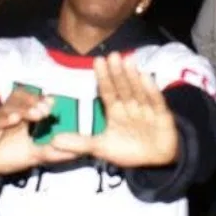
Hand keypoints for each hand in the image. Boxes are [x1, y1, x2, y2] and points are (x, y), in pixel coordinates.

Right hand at [0, 89, 79, 177]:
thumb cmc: (5, 155)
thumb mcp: (33, 155)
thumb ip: (53, 152)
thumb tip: (78, 153)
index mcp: (22, 116)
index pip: (32, 101)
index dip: (42, 100)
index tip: (54, 103)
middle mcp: (9, 114)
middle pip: (21, 99)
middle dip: (35, 102)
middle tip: (47, 109)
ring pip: (9, 108)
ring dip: (23, 108)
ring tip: (36, 113)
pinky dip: (4, 119)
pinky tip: (14, 118)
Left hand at [49, 52, 179, 167]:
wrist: (156, 160)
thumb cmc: (128, 150)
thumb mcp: (102, 148)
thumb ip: (79, 143)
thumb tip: (53, 141)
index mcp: (116, 112)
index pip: (108, 92)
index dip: (103, 78)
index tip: (98, 61)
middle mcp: (130, 107)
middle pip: (123, 88)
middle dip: (118, 73)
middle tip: (112, 55)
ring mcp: (146, 110)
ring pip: (138, 91)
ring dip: (133, 77)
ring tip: (128, 60)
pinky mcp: (162, 117)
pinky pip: (156, 103)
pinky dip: (151, 92)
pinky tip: (146, 77)